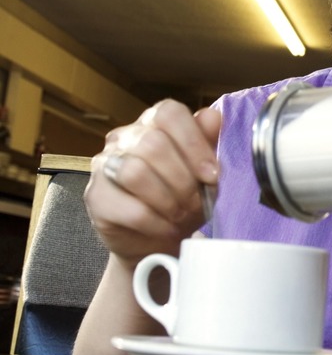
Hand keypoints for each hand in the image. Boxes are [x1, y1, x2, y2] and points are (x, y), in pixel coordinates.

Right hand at [84, 101, 220, 264]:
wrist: (154, 242)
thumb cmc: (181, 199)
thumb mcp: (202, 173)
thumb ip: (208, 142)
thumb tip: (213, 116)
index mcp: (153, 123)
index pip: (168, 113)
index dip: (194, 143)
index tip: (213, 175)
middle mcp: (124, 137)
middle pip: (154, 143)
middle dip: (183, 179)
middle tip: (196, 203)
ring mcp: (105, 165)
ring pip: (135, 172)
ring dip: (167, 200)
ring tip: (181, 216)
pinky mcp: (96, 197)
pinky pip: (128, 208)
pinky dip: (155, 222)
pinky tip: (167, 229)